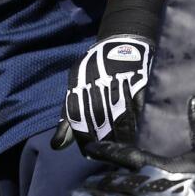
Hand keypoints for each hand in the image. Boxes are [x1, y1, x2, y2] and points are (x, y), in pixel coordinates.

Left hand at [52, 34, 153, 151]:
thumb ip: (68, 117)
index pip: (75, 114)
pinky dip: (137, 123)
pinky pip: (137, 107)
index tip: (89, 151)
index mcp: (78, 81)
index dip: (82, 136)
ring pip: (119, 114)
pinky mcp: (138, 80)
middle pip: (98, 116)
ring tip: (123, 149)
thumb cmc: (95, 72)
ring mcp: (118, 79)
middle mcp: (96, 79)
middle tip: (108, 154)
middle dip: (103, 139)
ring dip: (122, 136)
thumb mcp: (76, 88)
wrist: (122, 42)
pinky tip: (136, 135)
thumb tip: (56, 145)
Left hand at [71, 96, 194, 195]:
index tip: (89, 148)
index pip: (122, 154)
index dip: (105, 150)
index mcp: (153, 165)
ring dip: (113, 191)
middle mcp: (145, 182)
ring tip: (100, 191)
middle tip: (93, 177)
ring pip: (121, 193)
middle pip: (115, 180)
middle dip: (106, 178)